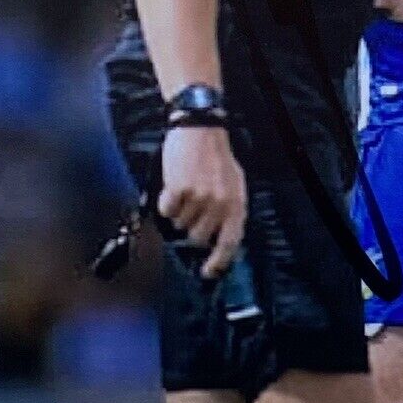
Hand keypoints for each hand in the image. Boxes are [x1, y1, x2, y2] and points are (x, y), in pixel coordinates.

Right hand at [159, 126, 246, 278]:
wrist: (201, 129)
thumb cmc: (216, 158)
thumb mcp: (234, 184)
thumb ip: (228, 211)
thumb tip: (218, 240)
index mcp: (236, 204)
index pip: (229, 243)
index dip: (218, 262)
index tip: (208, 273)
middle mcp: (219, 204)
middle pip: (197, 238)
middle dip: (192, 227)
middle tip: (193, 207)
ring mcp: (199, 198)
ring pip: (180, 224)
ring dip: (180, 211)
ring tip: (188, 189)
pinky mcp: (179, 189)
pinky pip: (166, 210)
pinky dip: (167, 201)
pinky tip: (175, 185)